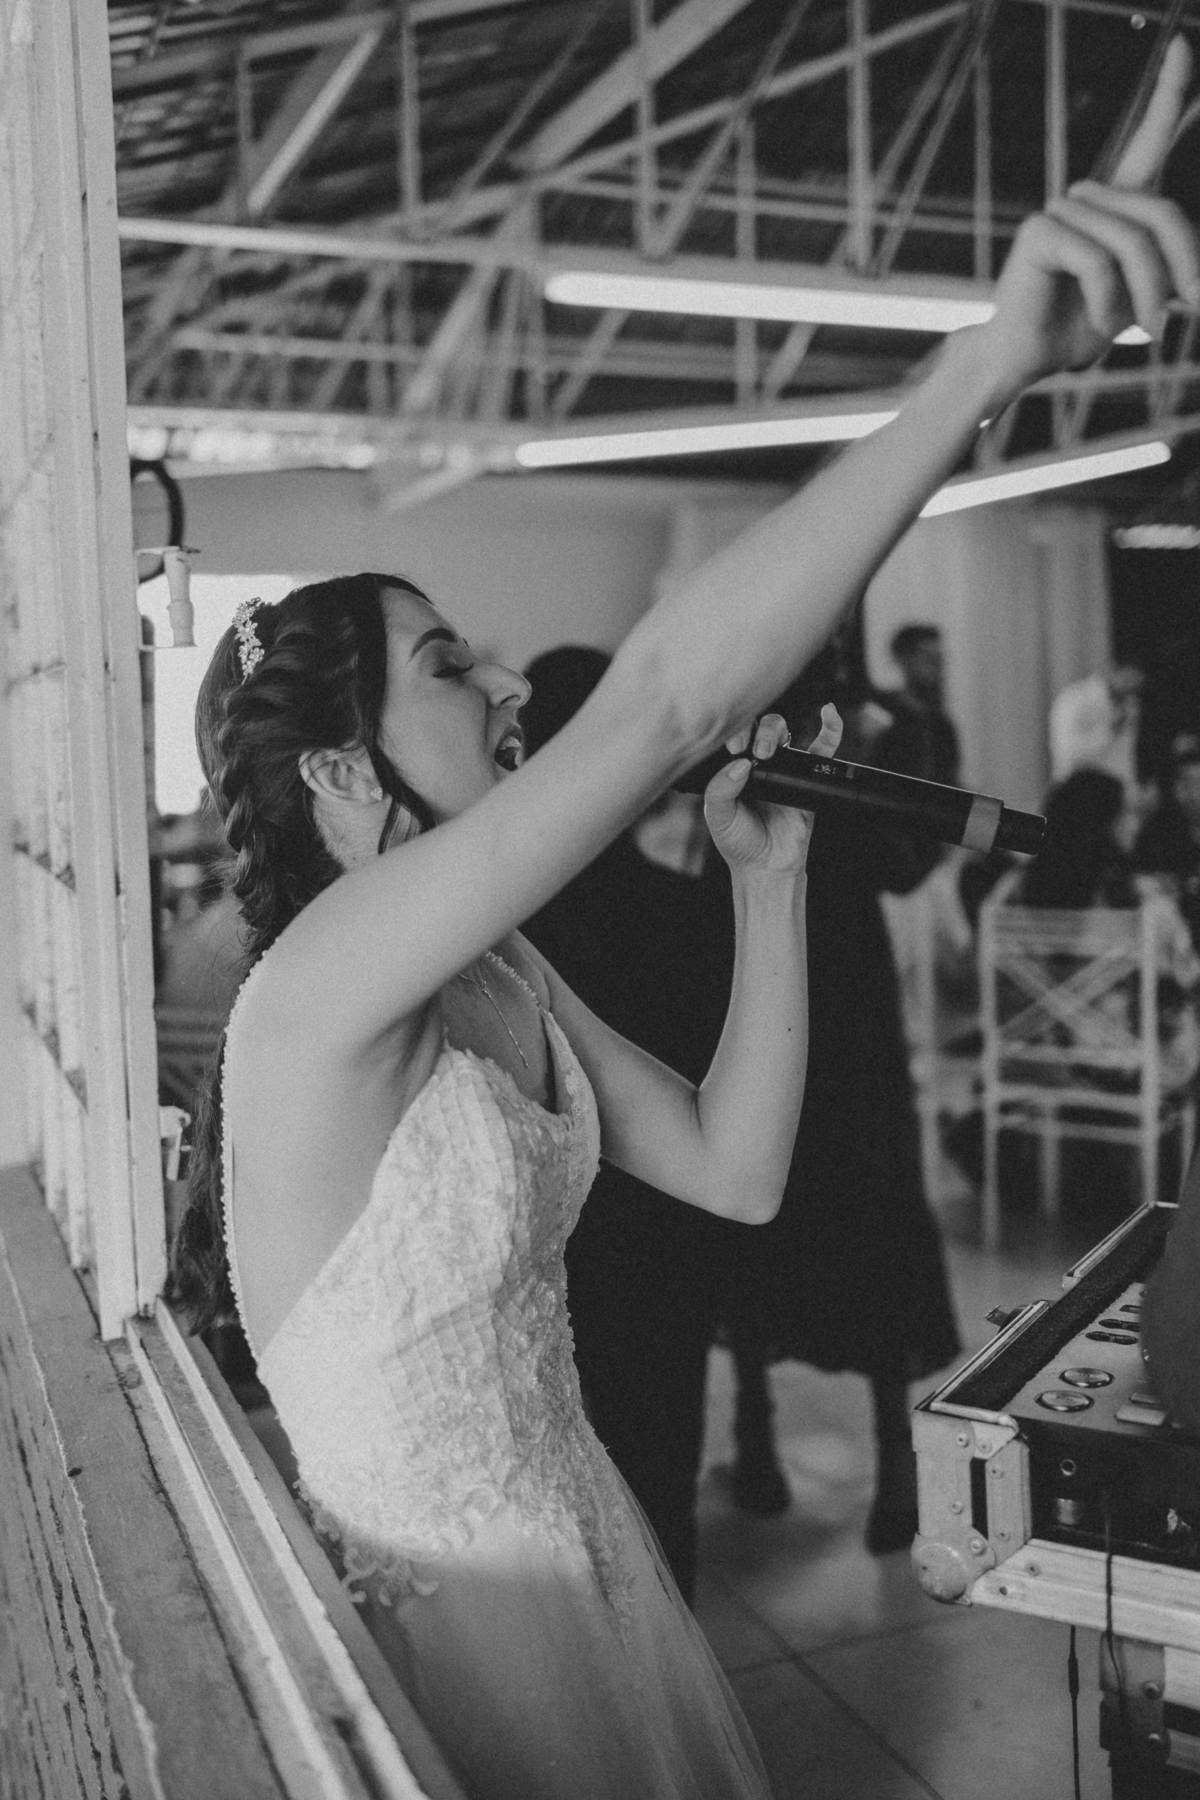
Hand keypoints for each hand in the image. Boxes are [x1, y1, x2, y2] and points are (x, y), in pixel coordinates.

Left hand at [704, 704, 842, 877]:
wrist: (766, 866)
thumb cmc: (739, 841)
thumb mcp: (718, 816)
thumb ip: (720, 789)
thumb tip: (740, 765)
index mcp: (732, 768)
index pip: (733, 736)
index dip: (734, 734)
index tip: (734, 749)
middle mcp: (756, 763)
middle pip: (758, 728)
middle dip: (758, 733)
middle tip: (756, 754)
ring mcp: (783, 768)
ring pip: (784, 732)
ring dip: (777, 731)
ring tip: (771, 751)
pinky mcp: (807, 777)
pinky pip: (822, 749)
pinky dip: (831, 729)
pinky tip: (830, 713)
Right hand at [980, 37, 1199, 395]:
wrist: (1023, 360)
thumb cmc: (1078, 329)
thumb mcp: (1139, 296)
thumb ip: (1166, 270)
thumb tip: (1197, 281)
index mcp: (1115, 203)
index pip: (1149, 137)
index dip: (1168, 92)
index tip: (1181, 45)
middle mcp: (1089, 197)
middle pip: (1160, 212)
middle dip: (1181, 269)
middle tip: (1177, 319)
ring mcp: (1061, 209)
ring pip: (1133, 241)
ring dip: (1142, 296)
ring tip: (1134, 330)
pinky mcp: (1040, 232)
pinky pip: (1098, 259)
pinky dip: (1108, 300)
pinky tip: (1099, 322)